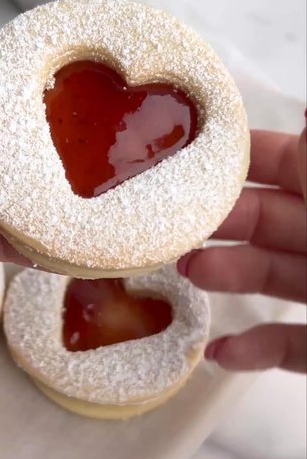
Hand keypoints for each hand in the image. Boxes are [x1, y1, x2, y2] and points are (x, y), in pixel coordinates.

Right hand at [178, 127, 306, 372]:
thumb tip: (302, 105)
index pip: (280, 161)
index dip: (232, 158)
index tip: (177, 156)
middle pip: (264, 219)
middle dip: (214, 219)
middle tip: (165, 223)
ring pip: (271, 276)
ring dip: (224, 273)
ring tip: (186, 273)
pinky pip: (290, 346)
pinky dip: (255, 350)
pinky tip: (218, 353)